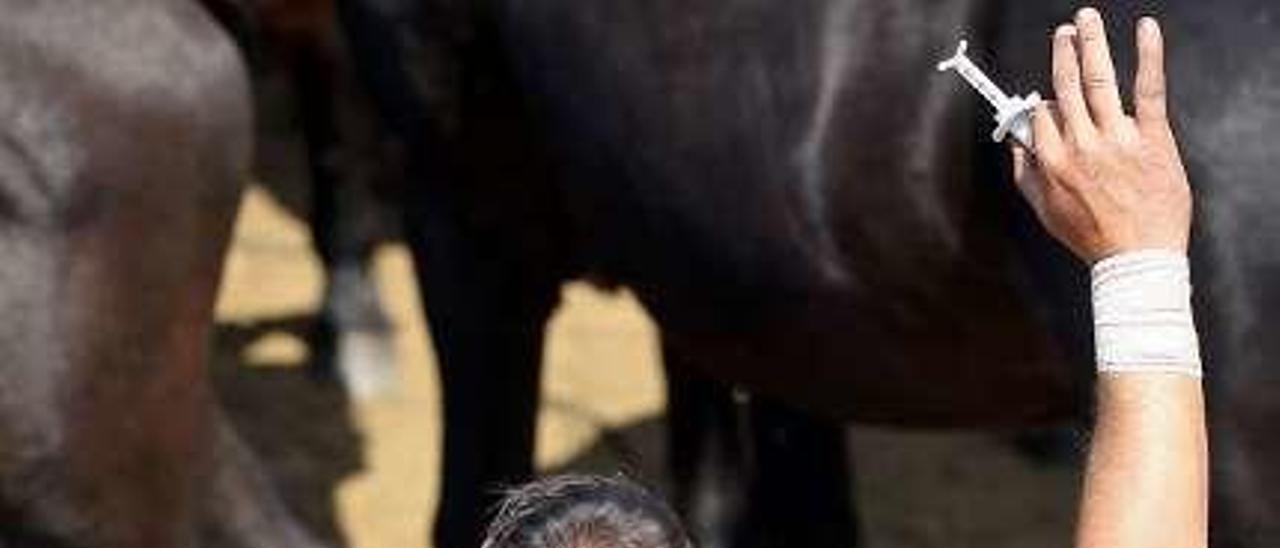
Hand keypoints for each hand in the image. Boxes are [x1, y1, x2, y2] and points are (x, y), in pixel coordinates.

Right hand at [1012, 8, 1191, 263]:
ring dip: (1089, 43)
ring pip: (1097, 80)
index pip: (1042, 114)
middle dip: (1062, 54)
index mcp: (1052, 160)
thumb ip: (1023, 175)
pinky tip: (1145, 30)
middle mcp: (1080, 144)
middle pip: (1065, 87)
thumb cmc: (1092, 237)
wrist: (1138, 257)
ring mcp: (1116, 138)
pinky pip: (1148, 89)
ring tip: (1084, 20)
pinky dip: (1148, 55)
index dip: (1045, 104)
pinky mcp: (1151, 137)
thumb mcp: (1043, 211)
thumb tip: (1015, 145)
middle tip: (1062, 32)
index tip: (1051, 99)